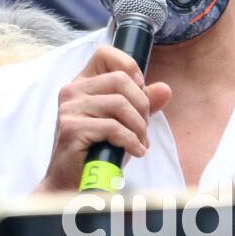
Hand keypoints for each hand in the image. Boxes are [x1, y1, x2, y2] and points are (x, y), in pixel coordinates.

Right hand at [40, 46, 172, 191]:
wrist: (73, 181)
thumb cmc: (99, 149)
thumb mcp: (125, 122)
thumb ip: (143, 104)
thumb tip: (165, 89)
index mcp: (82, 83)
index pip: (105, 53)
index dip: (129, 67)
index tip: (139, 91)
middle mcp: (72, 91)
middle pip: (121, 80)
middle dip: (142, 105)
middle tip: (144, 128)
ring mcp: (69, 109)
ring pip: (120, 104)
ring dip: (139, 127)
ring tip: (141, 142)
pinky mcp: (71, 128)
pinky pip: (113, 127)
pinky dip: (131, 141)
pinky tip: (135, 151)